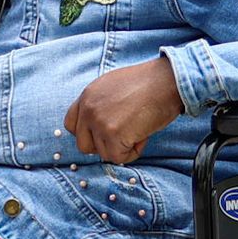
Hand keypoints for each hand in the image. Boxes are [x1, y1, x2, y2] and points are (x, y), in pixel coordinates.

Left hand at [64, 58, 183, 165]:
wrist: (166, 81)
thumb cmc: (149, 83)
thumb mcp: (114, 86)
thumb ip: (101, 105)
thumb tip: (101, 127)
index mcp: (87, 96)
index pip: (71, 125)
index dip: (89, 133)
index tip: (105, 133)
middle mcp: (88, 109)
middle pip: (83, 145)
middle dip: (104, 145)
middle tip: (124, 135)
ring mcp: (99, 122)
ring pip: (104, 153)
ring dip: (122, 147)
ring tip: (139, 128)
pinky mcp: (113, 135)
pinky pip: (119, 157)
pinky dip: (133, 151)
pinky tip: (143, 135)